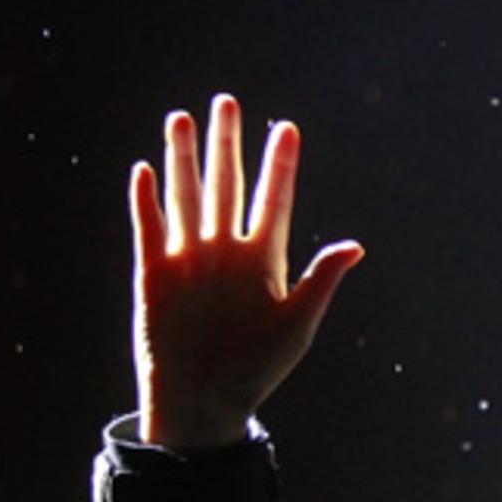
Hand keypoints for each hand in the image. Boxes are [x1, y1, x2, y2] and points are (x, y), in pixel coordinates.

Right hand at [130, 94, 363, 449]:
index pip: (274, 201)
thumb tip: (355, 246)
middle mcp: (227, 253)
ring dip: (183, 158)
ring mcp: (189, 260)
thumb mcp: (297, 325)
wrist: (204, 400)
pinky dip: (146, 201)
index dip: (279, 166)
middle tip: (226, 101)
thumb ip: (320, 281)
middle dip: (227, 145)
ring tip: (182, 118)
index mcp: (265, 262)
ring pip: (187, 197)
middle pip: (227, 187)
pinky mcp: (154, 274)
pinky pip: (149, 229)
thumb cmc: (257, 369)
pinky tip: (145, 170)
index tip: (287, 128)